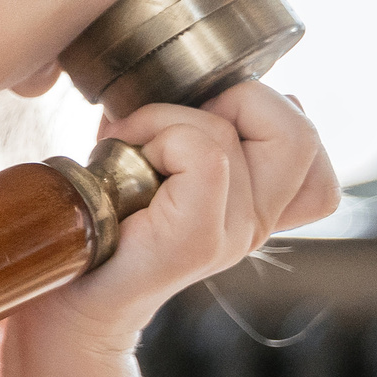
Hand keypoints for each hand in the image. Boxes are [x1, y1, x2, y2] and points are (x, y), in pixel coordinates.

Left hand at [49, 82, 339, 349]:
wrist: (66, 293)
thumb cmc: (104, 217)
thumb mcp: (162, 158)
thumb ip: (200, 124)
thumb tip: (213, 83)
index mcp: (261, 205)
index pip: (310, 145)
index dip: (268, 109)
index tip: (205, 116)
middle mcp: (257, 223)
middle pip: (300, 133)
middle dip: (235, 100)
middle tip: (173, 123)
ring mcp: (232, 236)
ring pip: (231, 132)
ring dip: (171, 117)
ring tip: (134, 145)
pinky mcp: (196, 239)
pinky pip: (204, 154)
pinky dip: (159, 134)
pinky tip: (124, 160)